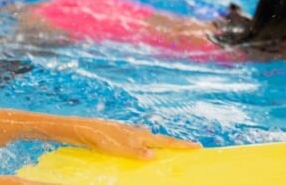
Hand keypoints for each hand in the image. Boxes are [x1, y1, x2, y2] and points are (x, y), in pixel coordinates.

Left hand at [67, 119, 200, 159]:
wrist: (87, 130)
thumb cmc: (104, 140)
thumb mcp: (122, 149)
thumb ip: (138, 152)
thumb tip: (154, 156)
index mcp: (143, 136)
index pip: (167, 141)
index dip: (182, 145)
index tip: (198, 146)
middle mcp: (140, 132)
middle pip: (161, 139)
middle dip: (174, 144)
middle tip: (188, 148)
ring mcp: (132, 132)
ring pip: (150, 139)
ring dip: (159, 144)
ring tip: (168, 149)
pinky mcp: (123, 134)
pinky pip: (139, 140)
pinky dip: (145, 144)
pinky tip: (141, 147)